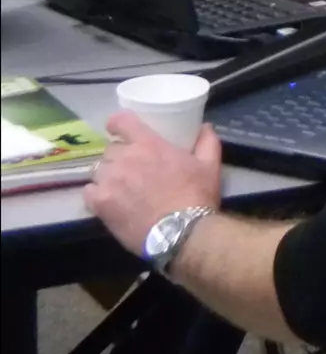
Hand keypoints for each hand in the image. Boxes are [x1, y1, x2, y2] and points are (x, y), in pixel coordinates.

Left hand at [83, 114, 223, 257]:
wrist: (180, 231)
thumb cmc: (196, 195)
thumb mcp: (209, 165)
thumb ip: (207, 142)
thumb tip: (204, 127)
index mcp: (148, 144)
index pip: (121, 122)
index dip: (117, 123)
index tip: (120, 129)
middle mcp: (124, 158)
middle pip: (110, 149)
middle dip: (119, 155)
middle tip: (131, 166)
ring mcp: (109, 181)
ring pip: (98, 169)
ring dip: (108, 174)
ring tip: (119, 186)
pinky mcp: (100, 203)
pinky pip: (88, 191)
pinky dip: (96, 193)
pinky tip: (107, 199)